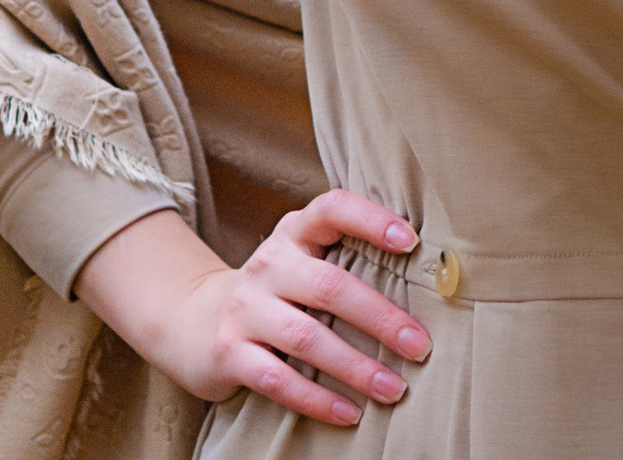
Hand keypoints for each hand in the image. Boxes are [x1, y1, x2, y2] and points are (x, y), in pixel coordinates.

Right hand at [74, 191, 433, 428]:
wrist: (192, 319)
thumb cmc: (275, 291)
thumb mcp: (302, 262)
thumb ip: (348, 260)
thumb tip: (429, 281)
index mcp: (294, 234)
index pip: (331, 209)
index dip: (370, 220)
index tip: (411, 240)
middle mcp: (269, 265)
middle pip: (330, 286)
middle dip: (380, 318)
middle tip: (419, 346)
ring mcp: (245, 308)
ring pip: (306, 337)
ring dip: (356, 367)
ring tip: (394, 389)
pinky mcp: (229, 352)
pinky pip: (277, 379)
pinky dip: (316, 399)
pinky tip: (348, 413)